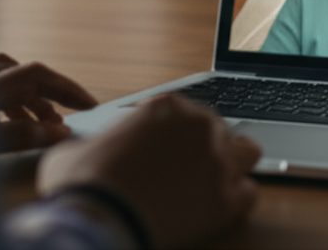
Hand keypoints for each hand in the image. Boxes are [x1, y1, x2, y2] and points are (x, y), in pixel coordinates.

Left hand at [0, 53, 97, 151]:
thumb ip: (18, 136)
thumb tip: (60, 132)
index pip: (37, 75)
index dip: (67, 88)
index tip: (90, 105)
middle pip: (22, 75)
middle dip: (48, 99)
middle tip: (61, 124)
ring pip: (3, 78)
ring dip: (26, 101)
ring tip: (36, 126)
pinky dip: (3, 99)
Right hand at [37, 93, 260, 246]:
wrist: (97, 219)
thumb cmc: (84, 183)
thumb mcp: (77, 149)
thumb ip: (94, 142)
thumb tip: (87, 150)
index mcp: (169, 107)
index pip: (187, 113)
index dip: (175, 133)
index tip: (166, 148)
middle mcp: (200, 127)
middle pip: (218, 130)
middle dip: (203, 147)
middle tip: (184, 169)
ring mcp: (218, 162)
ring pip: (248, 151)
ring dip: (233, 163)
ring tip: (216, 178)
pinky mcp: (226, 199)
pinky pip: (249, 192)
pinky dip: (237, 199)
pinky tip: (221, 205)